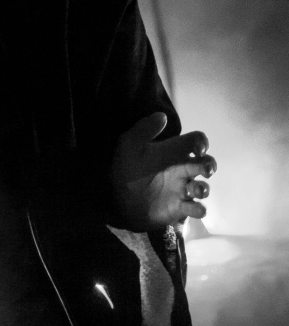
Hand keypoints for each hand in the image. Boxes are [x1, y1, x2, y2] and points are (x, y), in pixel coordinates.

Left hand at [108, 112, 216, 231]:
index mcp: (173, 152)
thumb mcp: (129, 145)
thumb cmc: (125, 168)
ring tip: (194, 190)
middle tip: (205, 169)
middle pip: (206, 164)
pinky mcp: (179, 208)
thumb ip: (144, 129)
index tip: (198, 149)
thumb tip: (162, 116)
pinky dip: (199, 209)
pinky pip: (197, 209)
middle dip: (210, 166)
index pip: (196, 141)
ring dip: (204, 189)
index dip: (202, 142)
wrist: (115, 198)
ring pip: (203, 188)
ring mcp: (182, 190)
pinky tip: (193, 208)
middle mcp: (182, 170)